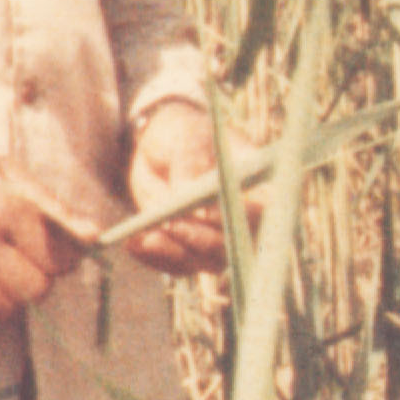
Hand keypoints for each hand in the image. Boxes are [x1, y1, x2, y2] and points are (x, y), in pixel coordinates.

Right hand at [0, 118, 85, 326]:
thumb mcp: (6, 171)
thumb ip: (53, 206)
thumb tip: (95, 235)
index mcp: (9, 206)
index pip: (61, 259)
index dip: (63, 260)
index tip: (52, 254)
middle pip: (36, 290)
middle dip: (37, 281)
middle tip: (22, 265)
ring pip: (4, 309)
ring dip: (7, 297)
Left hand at [123, 99, 247, 276]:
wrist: (161, 150)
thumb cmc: (185, 135)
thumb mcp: (186, 138)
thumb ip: (189, 162)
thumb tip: (186, 193)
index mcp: (258, 187)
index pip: (265, 212)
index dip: (244, 217)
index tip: (208, 212)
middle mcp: (245, 221)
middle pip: (238, 245)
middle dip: (203, 240)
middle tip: (172, 224)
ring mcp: (219, 239)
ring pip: (207, 262)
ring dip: (176, 252)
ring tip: (145, 236)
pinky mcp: (192, 251)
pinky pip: (179, 265)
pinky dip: (156, 258)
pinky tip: (134, 243)